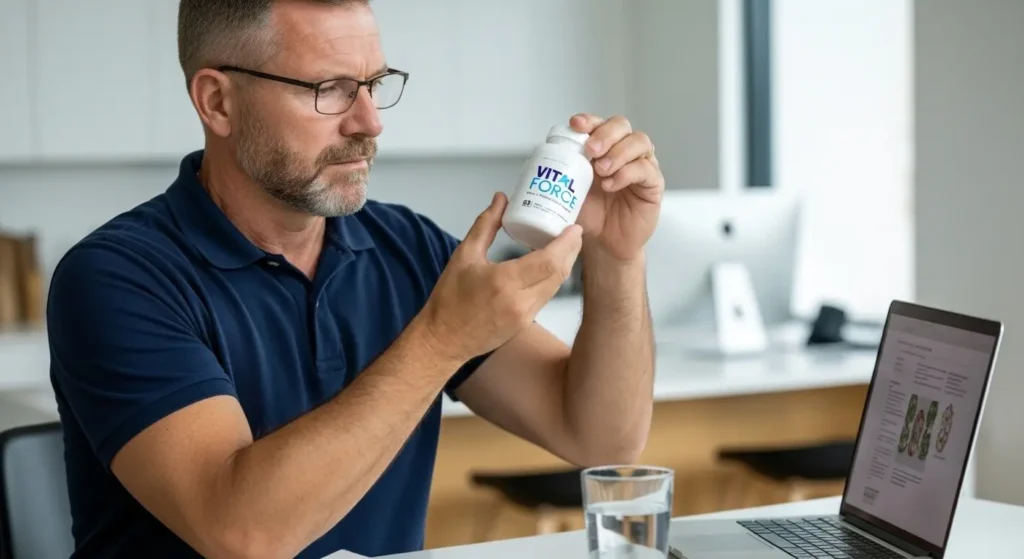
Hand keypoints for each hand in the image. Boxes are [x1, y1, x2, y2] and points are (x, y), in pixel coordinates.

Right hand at [418, 192, 582, 363]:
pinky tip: (548, 266)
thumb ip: (486, 225)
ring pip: (556, 286)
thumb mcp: (464, 255)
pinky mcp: (526, 324)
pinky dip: (551, 279)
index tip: (574, 228)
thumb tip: (501, 199)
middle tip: (574, 233)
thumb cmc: (449, 299)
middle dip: (571, 251)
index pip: (549, 261)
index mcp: (504, 281)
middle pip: (559, 273)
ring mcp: (525, 316)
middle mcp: (520, 301)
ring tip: (564, 246)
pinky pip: (546, 297)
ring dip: (564, 265)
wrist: (444, 340)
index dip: (567, 243)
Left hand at [571, 113, 665, 262]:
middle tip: (590, 150)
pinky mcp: (653, 184)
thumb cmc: (589, 215)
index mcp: (602, 148)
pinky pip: (646, 169)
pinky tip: (611, 184)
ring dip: (617, 152)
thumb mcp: (569, 191)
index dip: (589, 120)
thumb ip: (561, 174)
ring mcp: (641, 165)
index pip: (599, 124)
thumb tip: (540, 162)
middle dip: (605, 134)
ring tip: (600, 171)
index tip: (576, 125)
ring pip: (639, 142)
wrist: (604, 244)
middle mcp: (623, 152)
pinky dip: (627, 173)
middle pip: (621, 125)